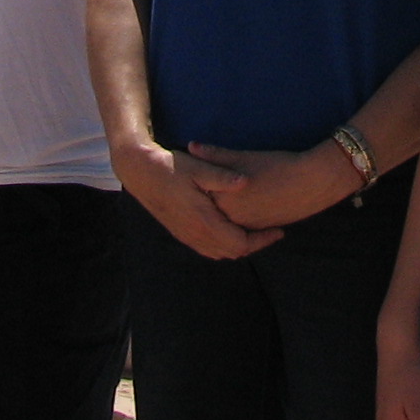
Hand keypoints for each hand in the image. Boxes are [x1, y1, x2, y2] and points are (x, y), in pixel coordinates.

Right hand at [116, 141, 283, 260]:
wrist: (140, 173)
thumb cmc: (170, 167)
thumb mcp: (197, 168)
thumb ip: (222, 176)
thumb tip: (245, 181)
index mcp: (203, 220)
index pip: (240, 243)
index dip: (262, 240)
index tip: (279, 230)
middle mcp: (195, 234)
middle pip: (232, 252)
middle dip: (254, 245)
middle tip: (273, 232)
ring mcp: (186, 236)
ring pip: (219, 253)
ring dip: (239, 246)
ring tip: (258, 233)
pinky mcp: (180, 232)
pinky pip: (208, 249)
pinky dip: (224, 245)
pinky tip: (232, 231)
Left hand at [188, 142, 360, 230]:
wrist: (312, 182)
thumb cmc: (278, 166)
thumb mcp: (244, 158)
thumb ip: (216, 155)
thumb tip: (192, 146)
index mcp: (224, 200)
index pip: (198, 198)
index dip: (190, 189)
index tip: (182, 179)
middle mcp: (233, 218)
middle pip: (208, 215)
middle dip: (201, 205)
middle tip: (191, 193)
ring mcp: (247, 225)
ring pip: (223, 224)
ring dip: (217, 216)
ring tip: (212, 200)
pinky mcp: (261, 227)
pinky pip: (240, 227)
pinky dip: (233, 220)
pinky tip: (234, 206)